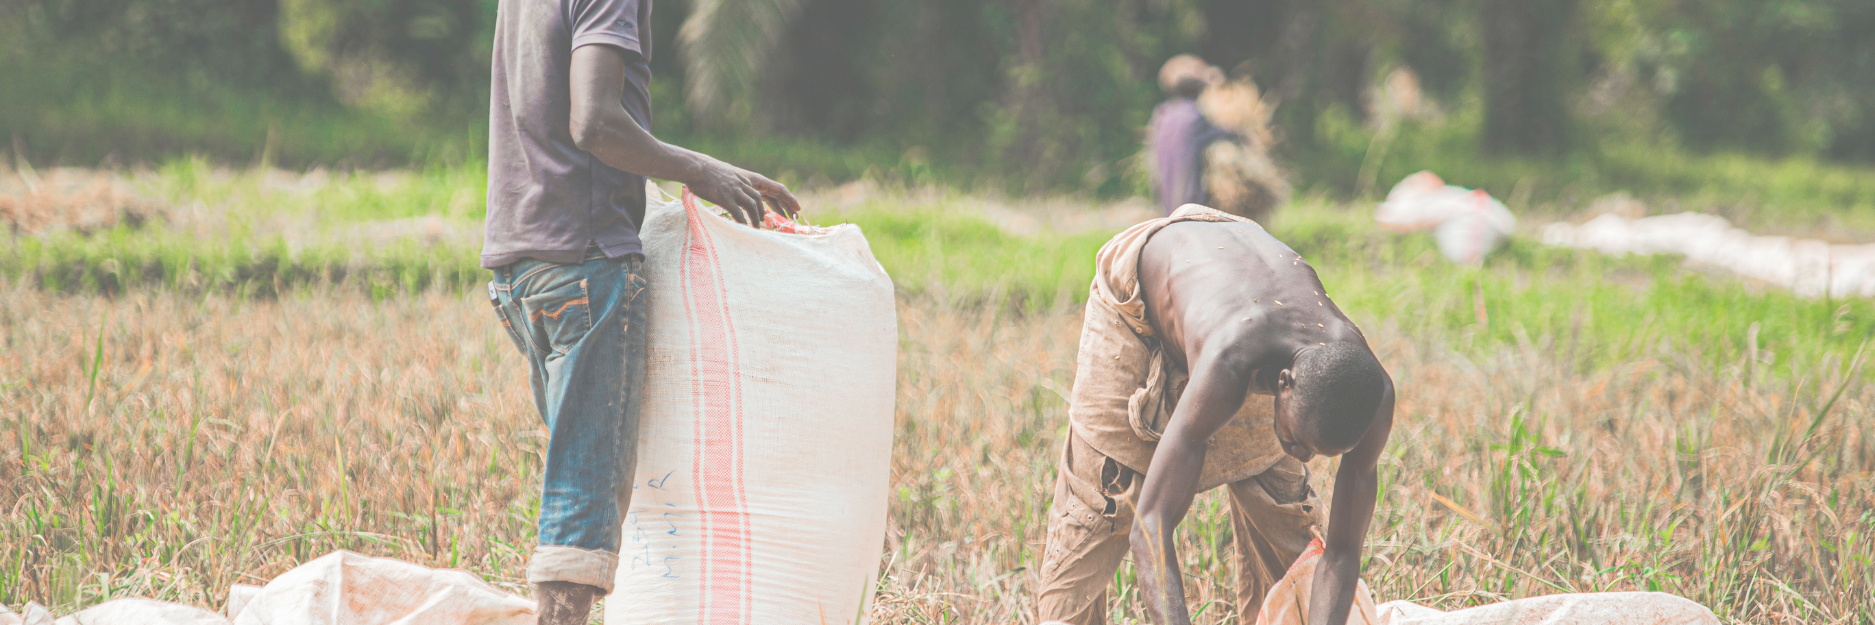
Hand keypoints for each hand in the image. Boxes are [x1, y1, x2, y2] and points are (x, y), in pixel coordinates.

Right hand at [686, 158, 800, 226]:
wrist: (695, 167)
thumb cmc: (709, 173)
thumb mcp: (730, 175)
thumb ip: (739, 185)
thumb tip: (744, 197)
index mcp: (748, 178)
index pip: (773, 188)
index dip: (786, 199)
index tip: (797, 208)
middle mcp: (744, 183)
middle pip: (766, 197)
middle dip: (780, 209)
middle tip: (788, 222)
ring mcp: (735, 190)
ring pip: (753, 206)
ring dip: (758, 218)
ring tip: (758, 228)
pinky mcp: (725, 197)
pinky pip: (738, 213)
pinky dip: (743, 222)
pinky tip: (745, 229)